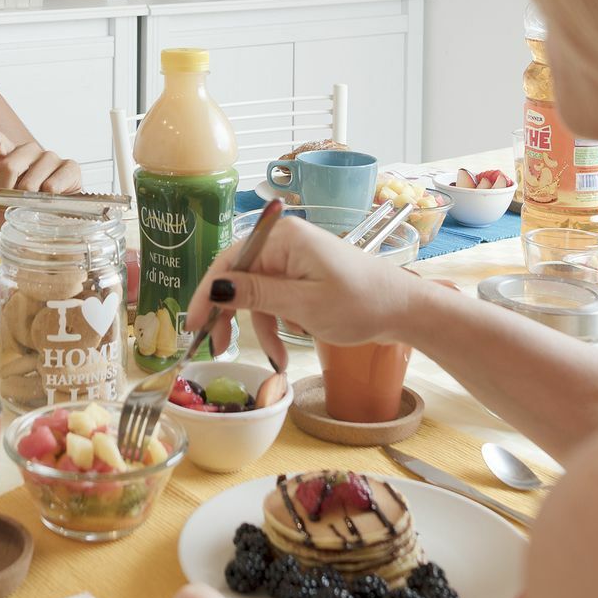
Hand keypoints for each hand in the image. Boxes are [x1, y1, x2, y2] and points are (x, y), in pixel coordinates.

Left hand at [0, 129, 82, 224]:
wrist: (52, 225)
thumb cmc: (23, 211)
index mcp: (9, 155)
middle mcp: (29, 152)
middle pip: (10, 163)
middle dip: (4, 191)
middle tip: (6, 207)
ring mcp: (50, 158)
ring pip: (32, 178)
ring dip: (27, 200)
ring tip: (30, 209)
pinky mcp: (70, 168)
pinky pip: (54, 182)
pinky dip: (47, 197)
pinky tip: (48, 203)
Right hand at [185, 215, 427, 371]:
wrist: (404, 309)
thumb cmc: (360, 303)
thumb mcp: (303, 304)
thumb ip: (256, 294)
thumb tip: (216, 286)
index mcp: (281, 237)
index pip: (227, 262)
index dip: (206, 295)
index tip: (193, 328)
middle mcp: (283, 241)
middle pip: (239, 277)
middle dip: (231, 315)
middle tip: (218, 348)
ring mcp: (295, 257)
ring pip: (257, 293)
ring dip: (261, 327)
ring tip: (277, 360)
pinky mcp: (305, 274)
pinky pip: (276, 297)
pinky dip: (278, 322)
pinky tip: (291, 342)